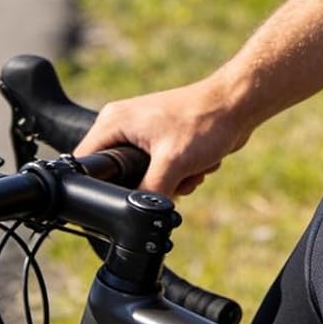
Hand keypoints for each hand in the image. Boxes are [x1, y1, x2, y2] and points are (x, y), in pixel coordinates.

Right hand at [73, 75, 252, 198]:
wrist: (237, 106)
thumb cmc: (203, 121)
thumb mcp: (171, 164)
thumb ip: (148, 194)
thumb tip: (138, 217)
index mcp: (113, 122)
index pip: (85, 162)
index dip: (94, 188)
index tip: (112, 204)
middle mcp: (123, 126)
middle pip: (118, 176)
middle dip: (147, 185)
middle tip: (169, 177)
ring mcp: (143, 134)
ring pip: (144, 179)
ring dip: (171, 182)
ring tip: (187, 168)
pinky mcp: (162, 143)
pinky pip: (162, 174)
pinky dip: (181, 175)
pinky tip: (197, 164)